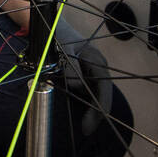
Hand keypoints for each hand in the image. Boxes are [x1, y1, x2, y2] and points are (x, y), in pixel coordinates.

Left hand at [54, 18, 112, 136]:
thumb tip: (76, 85)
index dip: (100, 107)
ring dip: (92, 110)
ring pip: (96, 95)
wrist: (53, 27)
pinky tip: (83, 115)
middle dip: (97, 113)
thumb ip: (71, 67)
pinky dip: (87, 104)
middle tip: (86, 129)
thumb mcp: (63, 50)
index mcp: (97, 61)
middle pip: (103, 94)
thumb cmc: (59, 36)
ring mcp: (92, 71)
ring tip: (85, 126)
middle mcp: (98, 67)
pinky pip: (89, 92)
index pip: (104, 88)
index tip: (91, 122)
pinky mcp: (85, 75)